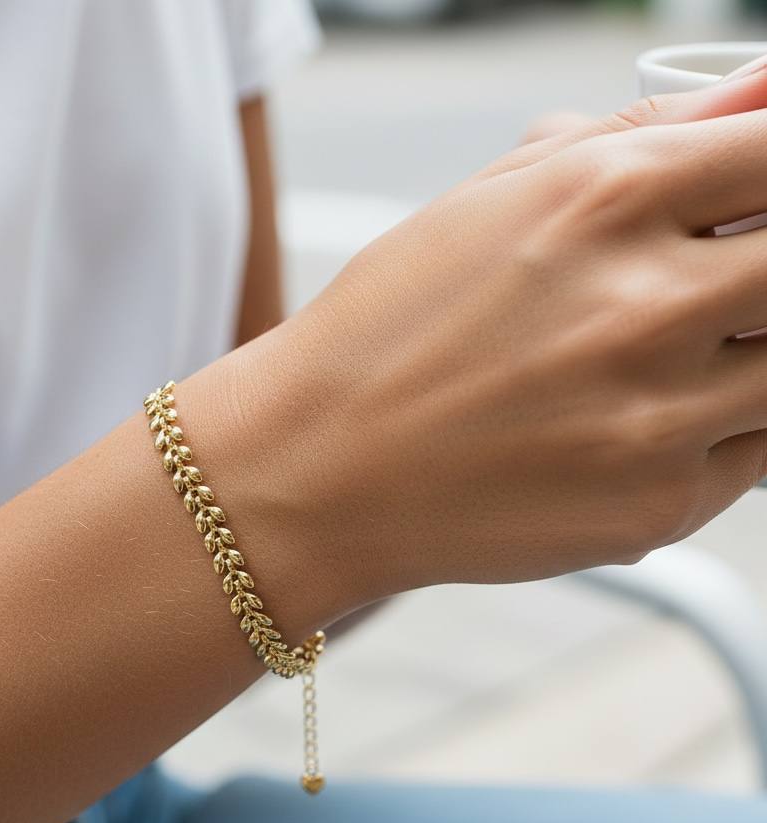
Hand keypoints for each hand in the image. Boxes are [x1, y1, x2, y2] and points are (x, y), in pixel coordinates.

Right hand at [220, 68, 766, 613]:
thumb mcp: (492, 199)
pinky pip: (752, 455)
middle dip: (761, 270)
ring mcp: (657, 419)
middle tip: (706, 288)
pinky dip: (715, 432)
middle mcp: (644, 307)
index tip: (750, 204)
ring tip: (654, 361)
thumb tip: (756, 97)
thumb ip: (642, 135)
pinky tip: (626, 425)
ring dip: (746, 354)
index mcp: (604, 200)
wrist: (315, 469)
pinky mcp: (656, 509)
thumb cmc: (384, 335)